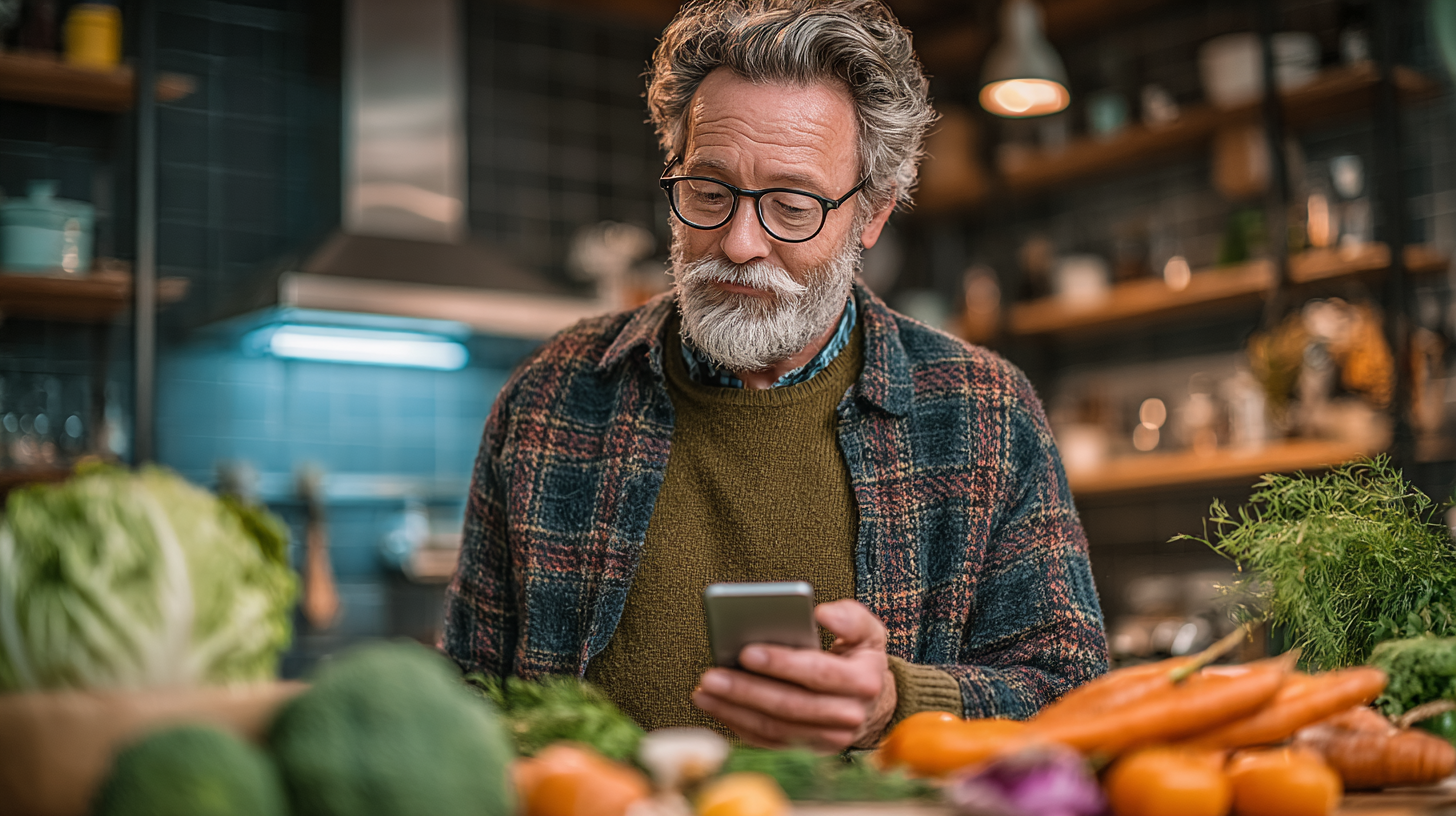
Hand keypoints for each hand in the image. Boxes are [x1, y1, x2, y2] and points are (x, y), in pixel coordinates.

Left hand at [692, 599, 896, 751]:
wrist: (873, 702)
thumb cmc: (860, 657)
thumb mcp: (867, 630)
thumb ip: (850, 618)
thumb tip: (822, 614)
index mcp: (864, 682)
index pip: (817, 673)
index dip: (780, 663)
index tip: (745, 652)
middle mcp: (849, 717)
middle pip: (789, 705)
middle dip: (746, 690)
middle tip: (710, 675)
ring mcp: (828, 740)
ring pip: (774, 728)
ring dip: (734, 710)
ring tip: (703, 691)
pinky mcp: (808, 750)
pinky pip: (767, 741)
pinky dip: (738, 724)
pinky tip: (715, 706)